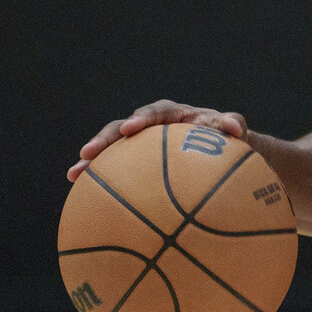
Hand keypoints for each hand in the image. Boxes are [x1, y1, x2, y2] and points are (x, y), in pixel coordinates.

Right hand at [67, 100, 248, 181]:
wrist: (227, 153)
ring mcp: (144, 146)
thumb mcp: (237, 132)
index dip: (142, 118)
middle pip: (124, 128)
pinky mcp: (140, 164)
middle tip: (87, 152)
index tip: (131, 129)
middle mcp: (155, 127)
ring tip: (73, 174)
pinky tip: (86, 199)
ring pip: (114, 150)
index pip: (156, 112)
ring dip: (93, 160)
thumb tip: (234, 126)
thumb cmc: (232, 140)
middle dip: (105, 139)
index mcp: (176, 115)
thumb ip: (234, 125)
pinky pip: (119, 171)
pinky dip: (103, 181)